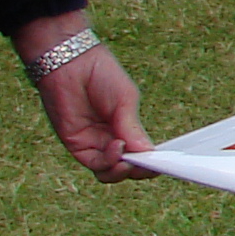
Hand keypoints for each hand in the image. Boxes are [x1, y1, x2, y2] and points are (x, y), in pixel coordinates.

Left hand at [11, 14, 150, 181]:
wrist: (71, 63)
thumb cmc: (100, 74)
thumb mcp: (125, 101)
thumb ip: (132, 129)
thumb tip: (148, 153)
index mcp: (126, 128)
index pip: (142, 154)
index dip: (152, 162)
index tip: (163, 162)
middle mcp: (109, 139)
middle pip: (127, 167)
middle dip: (139, 170)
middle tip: (147, 163)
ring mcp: (92, 143)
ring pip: (110, 171)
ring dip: (122, 170)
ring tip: (128, 159)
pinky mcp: (75, 144)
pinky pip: (95, 163)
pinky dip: (108, 161)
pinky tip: (117, 147)